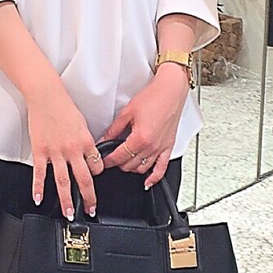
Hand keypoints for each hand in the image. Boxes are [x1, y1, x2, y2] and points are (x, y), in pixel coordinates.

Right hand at [27, 84, 102, 218]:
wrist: (46, 96)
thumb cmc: (64, 106)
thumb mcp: (82, 124)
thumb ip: (85, 141)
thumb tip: (88, 154)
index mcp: (86, 142)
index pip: (96, 166)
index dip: (97, 175)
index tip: (95, 181)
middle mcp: (72, 149)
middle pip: (84, 179)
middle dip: (88, 198)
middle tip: (91, 209)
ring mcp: (55, 152)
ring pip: (63, 181)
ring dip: (66, 200)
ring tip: (68, 212)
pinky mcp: (40, 151)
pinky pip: (40, 173)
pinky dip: (38, 188)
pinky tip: (39, 198)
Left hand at [99, 65, 190, 188]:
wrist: (171, 90)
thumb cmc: (153, 97)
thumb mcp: (127, 112)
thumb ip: (113, 130)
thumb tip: (102, 140)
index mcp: (139, 138)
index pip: (118, 157)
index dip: (107, 160)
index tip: (101, 160)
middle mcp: (151, 146)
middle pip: (129, 166)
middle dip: (118, 164)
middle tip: (111, 159)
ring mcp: (161, 148)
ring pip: (142, 169)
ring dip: (131, 169)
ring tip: (124, 163)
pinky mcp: (169, 147)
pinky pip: (162, 168)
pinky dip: (154, 178)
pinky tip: (147, 182)